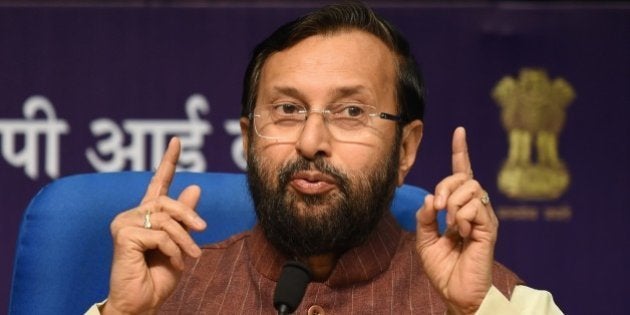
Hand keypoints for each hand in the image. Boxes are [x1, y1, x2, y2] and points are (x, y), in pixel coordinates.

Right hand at [103, 138, 206, 313]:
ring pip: (166, 219)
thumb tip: (195, 187)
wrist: (142, 303)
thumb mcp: (180, 244)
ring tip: (191, 256)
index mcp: (146, 215)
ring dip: (184, 239)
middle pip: (167, 201)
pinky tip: (174, 262)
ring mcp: (124, 223)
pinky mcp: (122, 235)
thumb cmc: (159, 277)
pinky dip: (173, 249)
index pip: (158, 182)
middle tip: (202, 232)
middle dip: (189, 215)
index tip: (177, 141)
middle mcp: (132, 215)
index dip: (168, 161)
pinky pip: (159, 234)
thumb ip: (185, 219)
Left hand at [415, 127, 497, 314]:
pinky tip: (459, 231)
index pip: (462, 174)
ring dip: (453, 201)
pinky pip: (475, 207)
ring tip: (449, 223)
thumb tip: (430, 199)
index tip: (459, 132)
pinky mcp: (489, 228)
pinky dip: (461, 216)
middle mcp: (474, 210)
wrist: (456, 293)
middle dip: (446, 185)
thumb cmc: (443, 269)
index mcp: (459, 209)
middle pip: (464, 177)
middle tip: (437, 208)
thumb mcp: (424, 240)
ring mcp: (483, 218)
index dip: (461, 152)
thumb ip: (424, 217)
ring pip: (471, 187)